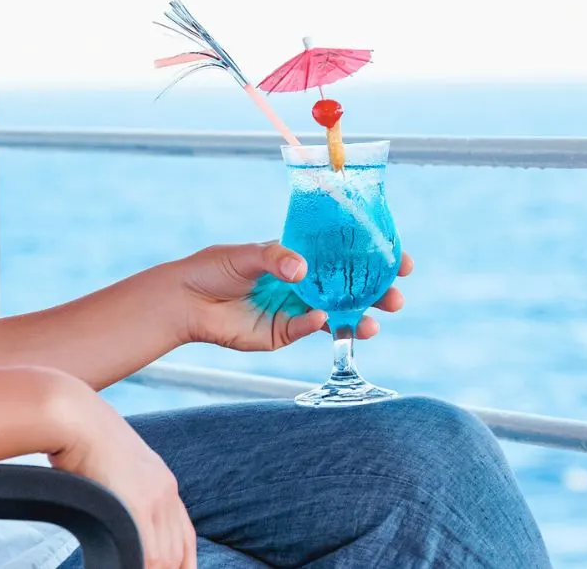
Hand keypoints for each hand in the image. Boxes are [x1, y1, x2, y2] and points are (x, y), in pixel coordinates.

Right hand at [48, 382, 194, 568]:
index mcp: (162, 482)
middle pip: (178, 551)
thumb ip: (122, 492)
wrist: (74, 419)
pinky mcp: (138, 506)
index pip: (185, 535)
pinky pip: (148, 554)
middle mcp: (166, 492)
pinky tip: (125, 565)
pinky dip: (140, 566)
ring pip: (165, 557)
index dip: (181, 562)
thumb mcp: (112, 466)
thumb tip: (112, 510)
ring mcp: (155, 499)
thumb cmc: (81, 439)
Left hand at [174, 242, 412, 351]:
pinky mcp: (282, 333)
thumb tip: (301, 268)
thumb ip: (275, 258)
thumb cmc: (214, 268)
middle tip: (396, 297)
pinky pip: (307, 330)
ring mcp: (296, 309)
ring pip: (337, 315)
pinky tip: (322, 320)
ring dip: (358, 319)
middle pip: (350, 289)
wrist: (186, 301)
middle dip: (376, 293)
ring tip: (375, 324)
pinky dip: (317, 326)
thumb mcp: (246, 254)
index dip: (374, 257)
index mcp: (301, 256)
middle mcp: (304, 283)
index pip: (345, 255)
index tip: (400, 260)